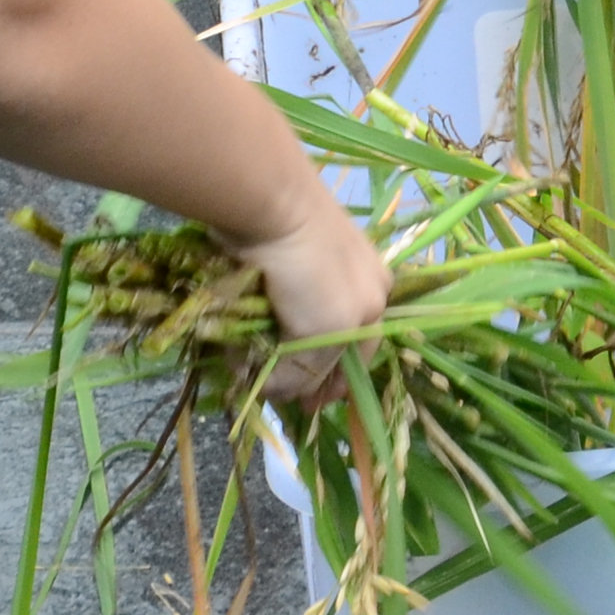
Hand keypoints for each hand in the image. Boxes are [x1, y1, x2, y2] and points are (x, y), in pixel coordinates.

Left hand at [230, 200, 392, 407]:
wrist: (272, 206)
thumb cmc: (313, 272)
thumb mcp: (328, 331)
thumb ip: (310, 370)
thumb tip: (283, 391)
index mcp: (376, 298)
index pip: (357, 358)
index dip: (334, 387)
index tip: (308, 408)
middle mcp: (351, 282)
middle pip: (325, 341)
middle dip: (302, 369)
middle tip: (276, 390)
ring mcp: (312, 266)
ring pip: (293, 324)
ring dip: (274, 349)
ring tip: (249, 365)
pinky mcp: (276, 255)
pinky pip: (267, 304)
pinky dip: (254, 324)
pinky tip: (237, 336)